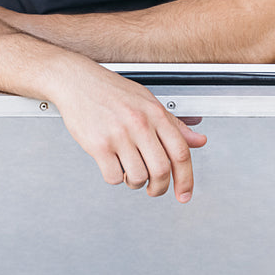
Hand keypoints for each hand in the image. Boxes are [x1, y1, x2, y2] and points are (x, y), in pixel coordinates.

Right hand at [51, 64, 206, 201]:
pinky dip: (116, 177)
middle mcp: (139, 124)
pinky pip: (114, 177)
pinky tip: (114, 164)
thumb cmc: (110, 90)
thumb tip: (198, 140)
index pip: (181, 152)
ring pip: (138, 177)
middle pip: (162, 170)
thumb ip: (174, 124)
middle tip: (155, 188)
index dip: (186, 179)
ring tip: (130, 171)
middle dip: (160, 187)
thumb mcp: (147, 101)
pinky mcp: (98, 145)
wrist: (76, 81)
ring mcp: (118, 135)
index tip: (184, 194)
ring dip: (135, 182)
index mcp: (155, 113)